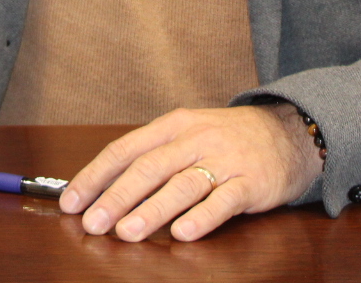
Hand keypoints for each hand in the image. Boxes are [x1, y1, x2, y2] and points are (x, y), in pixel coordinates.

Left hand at [59, 104, 321, 241]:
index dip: (95, 176)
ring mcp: (224, 160)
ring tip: (127, 233)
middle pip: (149, 168)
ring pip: (182, 185)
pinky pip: (223, 202)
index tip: (72, 201)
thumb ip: (151, 157)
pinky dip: (201, 218)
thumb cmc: (226, 139)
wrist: (288, 132)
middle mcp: (194, 139)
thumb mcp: (186, 134)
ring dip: (152, 211)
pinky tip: (182, 234)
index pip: (125, 149)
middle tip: (93, 223)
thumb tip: (104, 189)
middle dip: (117, 197)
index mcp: (172, 126)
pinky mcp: (251, 183)